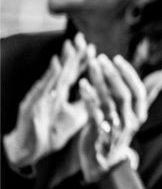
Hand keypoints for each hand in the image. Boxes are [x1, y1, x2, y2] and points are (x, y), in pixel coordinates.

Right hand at [3, 33, 92, 168]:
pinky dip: (50, 76)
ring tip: (70, 46)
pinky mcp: (33, 107)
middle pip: (64, 70)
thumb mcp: (75, 115)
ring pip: (54, 76)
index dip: (83, 61)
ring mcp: (40, 98)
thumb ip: (88, 102)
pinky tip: (56, 64)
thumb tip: (105, 92)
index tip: (93, 47)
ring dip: (63, 60)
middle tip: (81, 38)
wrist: (30, 150)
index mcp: (60, 94)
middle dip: (73, 54)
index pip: (74, 74)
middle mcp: (50, 93)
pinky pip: (43, 90)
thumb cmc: (51, 130)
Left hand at [78, 54, 161, 181]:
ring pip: (108, 103)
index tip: (117, 59)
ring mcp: (116, 130)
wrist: (105, 163)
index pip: (139, 92)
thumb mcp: (137, 111)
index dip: (128, 74)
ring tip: (91, 66)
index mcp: (140, 115)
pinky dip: (89, 99)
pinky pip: (95, 114)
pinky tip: (83, 85)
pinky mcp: (99, 135)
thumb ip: (150, 91)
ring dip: (99, 82)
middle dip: (112, 75)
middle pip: (124, 95)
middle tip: (101, 58)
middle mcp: (130, 122)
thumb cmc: (121, 130)